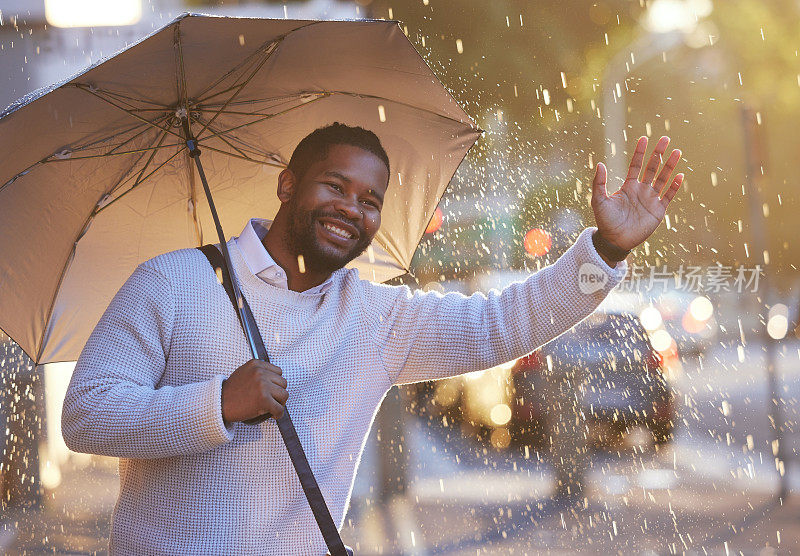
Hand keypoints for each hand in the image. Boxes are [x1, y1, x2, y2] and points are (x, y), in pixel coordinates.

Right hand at [221, 359, 287, 423]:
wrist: (218, 404)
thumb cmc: (231, 392)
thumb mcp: (244, 373)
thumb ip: (259, 373)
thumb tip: (276, 380)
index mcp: (256, 364)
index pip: (279, 372)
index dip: (275, 384)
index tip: (269, 392)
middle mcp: (260, 372)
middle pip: (283, 383)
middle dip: (278, 394)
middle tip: (270, 401)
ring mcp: (262, 385)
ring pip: (284, 395)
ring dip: (279, 403)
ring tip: (270, 407)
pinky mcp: (264, 399)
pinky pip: (280, 409)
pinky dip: (277, 414)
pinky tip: (271, 415)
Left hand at [591, 136, 683, 250]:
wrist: (615, 240)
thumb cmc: (605, 221)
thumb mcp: (598, 200)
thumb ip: (598, 183)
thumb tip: (600, 164)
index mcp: (628, 186)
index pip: (636, 165)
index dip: (640, 152)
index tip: (644, 139)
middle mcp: (641, 190)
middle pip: (653, 168)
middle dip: (659, 153)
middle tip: (665, 138)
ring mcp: (651, 199)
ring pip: (663, 179)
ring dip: (670, 165)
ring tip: (677, 151)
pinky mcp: (658, 210)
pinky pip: (669, 196)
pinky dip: (674, 186)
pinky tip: (679, 175)